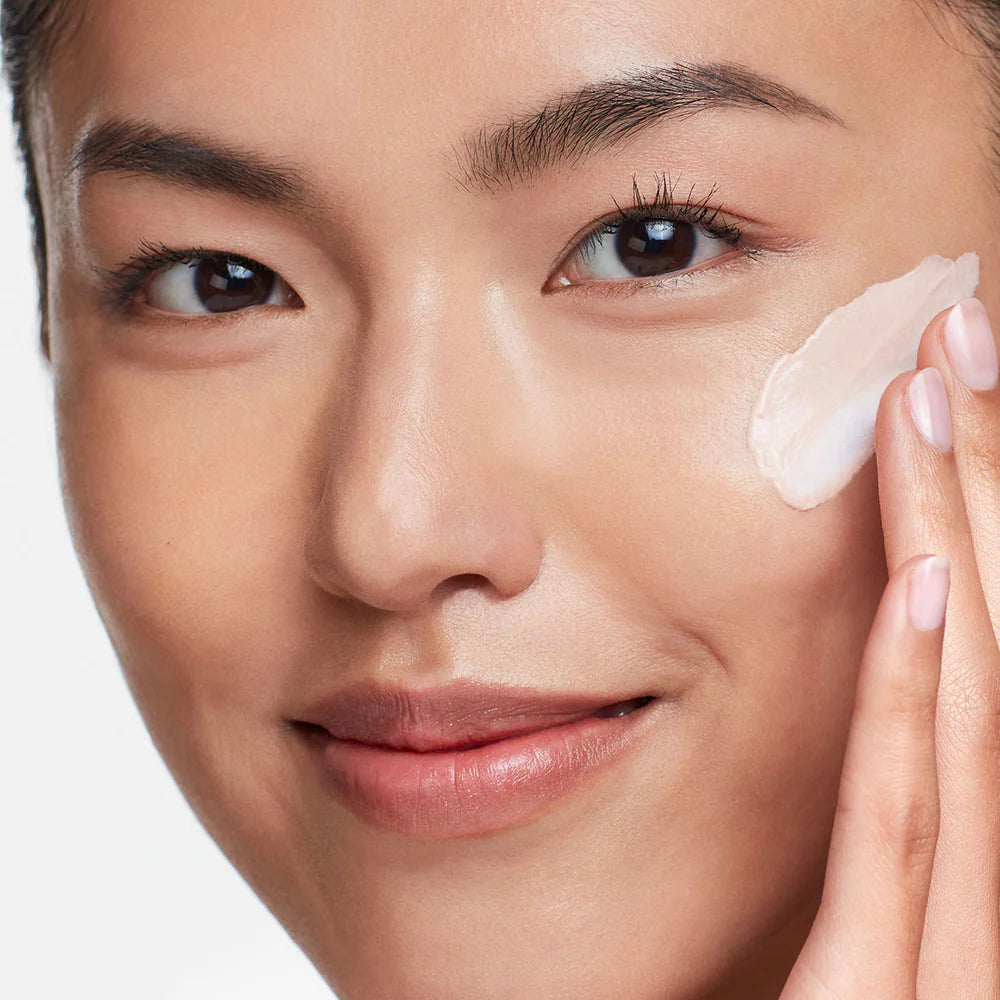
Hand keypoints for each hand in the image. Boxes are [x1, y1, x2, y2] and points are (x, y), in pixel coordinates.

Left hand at [780, 296, 999, 997]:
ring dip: (963, 553)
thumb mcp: (802, 963)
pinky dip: (935, 709)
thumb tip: (853, 715)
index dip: (970, 530)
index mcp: (940, 887)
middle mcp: (966, 907)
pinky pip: (914, 833)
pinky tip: (936, 588)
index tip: (939, 412)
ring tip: (950, 407)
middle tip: (960, 347)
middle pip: (981, 662)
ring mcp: (950, 958)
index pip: (961, 677)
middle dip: (979, 498)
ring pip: (967, 721)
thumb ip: (840, 864)